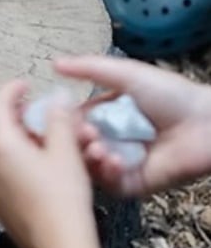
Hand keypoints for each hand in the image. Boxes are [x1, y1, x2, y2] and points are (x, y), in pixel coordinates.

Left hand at [0, 80, 97, 247]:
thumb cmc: (63, 199)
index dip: (12, 89)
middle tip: (29, 105)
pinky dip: (9, 155)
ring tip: (34, 132)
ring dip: (10, 134)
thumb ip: (58, 119)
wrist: (60, 246)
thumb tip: (56, 97)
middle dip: (9, 111)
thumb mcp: (65, 151)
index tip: (25, 84)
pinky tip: (31, 159)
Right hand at [56, 56, 210, 196]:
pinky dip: (108, 174)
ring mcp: (119, 164)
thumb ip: (89, 68)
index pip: (70, 122)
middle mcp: (108, 140)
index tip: (53, 118)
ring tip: (97, 146)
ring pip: (88, 168)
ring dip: (87, 158)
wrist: (207, 122)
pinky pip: (111, 185)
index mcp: (102, 116)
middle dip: (73, 141)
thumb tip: (55, 63)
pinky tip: (113, 159)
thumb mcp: (126, 74)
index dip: (60, 122)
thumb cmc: (173, 95)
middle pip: (75, 147)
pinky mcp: (134, 183)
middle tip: (82, 133)